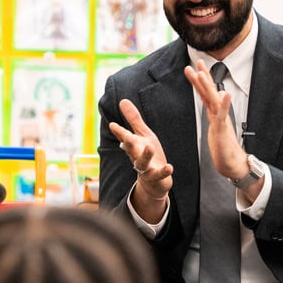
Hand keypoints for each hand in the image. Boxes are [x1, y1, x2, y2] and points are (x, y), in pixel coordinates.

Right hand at [109, 98, 172, 216]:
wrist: (154, 182)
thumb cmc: (149, 155)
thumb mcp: (143, 135)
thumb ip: (133, 119)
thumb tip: (123, 100)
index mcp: (134, 145)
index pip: (125, 137)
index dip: (119, 132)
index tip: (113, 124)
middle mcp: (137, 156)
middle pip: (131, 150)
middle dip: (128, 143)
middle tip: (127, 137)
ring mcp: (146, 168)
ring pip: (143, 163)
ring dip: (145, 156)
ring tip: (149, 147)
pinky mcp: (156, 177)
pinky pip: (159, 175)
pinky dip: (164, 172)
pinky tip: (169, 167)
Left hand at [184, 59, 246, 180]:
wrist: (232, 164)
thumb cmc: (224, 148)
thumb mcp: (216, 129)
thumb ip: (216, 115)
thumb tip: (217, 100)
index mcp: (215, 114)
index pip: (206, 94)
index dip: (200, 81)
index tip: (193, 68)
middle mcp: (218, 114)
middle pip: (209, 92)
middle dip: (203, 76)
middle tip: (197, 61)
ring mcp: (221, 121)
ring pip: (214, 100)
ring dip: (208, 85)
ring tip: (202, 72)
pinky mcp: (224, 130)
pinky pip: (224, 115)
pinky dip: (225, 104)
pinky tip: (226, 93)